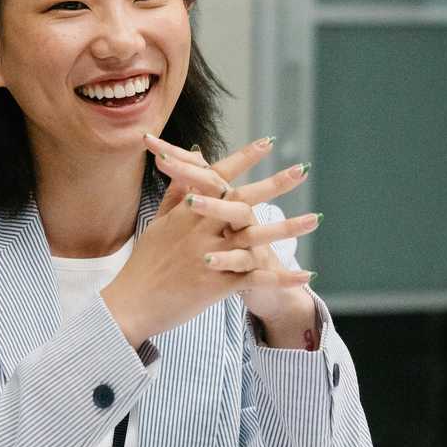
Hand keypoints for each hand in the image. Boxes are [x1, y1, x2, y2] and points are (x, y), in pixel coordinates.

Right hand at [99, 134, 318, 347]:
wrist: (131, 304)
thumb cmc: (144, 264)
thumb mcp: (157, 224)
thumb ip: (175, 193)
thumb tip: (188, 166)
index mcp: (186, 214)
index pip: (218, 178)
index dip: (243, 159)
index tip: (266, 143)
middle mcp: (200, 230)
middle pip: (243, 201)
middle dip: (274, 184)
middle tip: (302, 169)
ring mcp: (210, 257)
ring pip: (255, 237)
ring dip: (287, 228)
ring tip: (315, 219)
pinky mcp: (216, 285)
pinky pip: (255, 279)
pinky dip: (281, 278)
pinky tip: (306, 275)